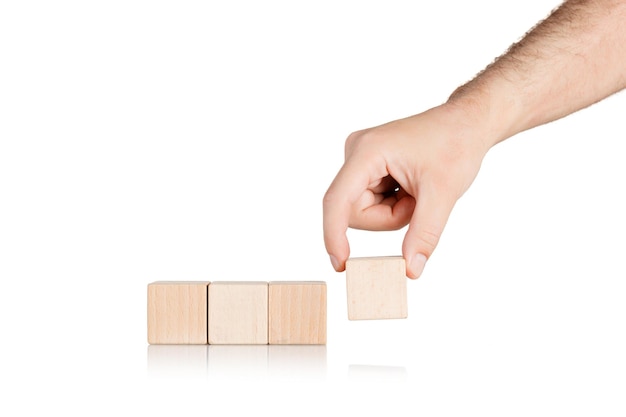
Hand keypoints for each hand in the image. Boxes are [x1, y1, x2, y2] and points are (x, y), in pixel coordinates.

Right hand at [323, 103, 490, 277]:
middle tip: (418, 201)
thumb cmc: (455, 145)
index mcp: (367, 151)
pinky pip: (371, 204)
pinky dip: (394, 205)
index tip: (342, 265)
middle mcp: (356, 153)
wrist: (466, 125)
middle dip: (389, 217)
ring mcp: (360, 161)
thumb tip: (410, 269)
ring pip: (364, 212)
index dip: (334, 234)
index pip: (338, 200)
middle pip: (355, 212)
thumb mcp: (443, 194)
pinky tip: (411, 187)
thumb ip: (425, 233)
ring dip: (394, 212)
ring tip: (417, 191)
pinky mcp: (366, 168)